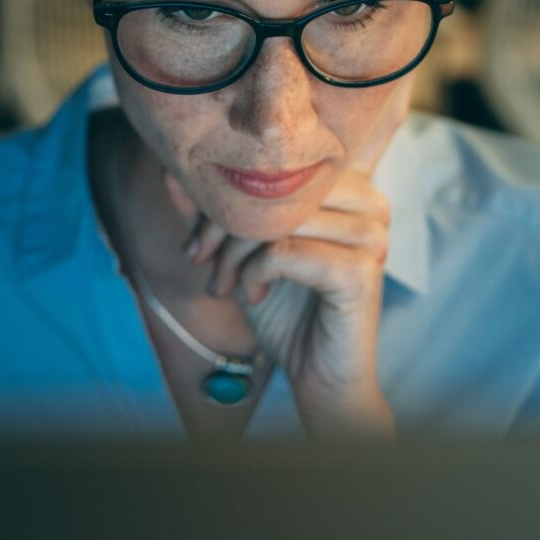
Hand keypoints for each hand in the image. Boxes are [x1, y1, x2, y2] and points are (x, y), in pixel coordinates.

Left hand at [164, 77, 413, 438]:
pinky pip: (284, 252)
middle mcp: (368, 203)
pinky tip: (253, 295)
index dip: (225, 195)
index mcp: (348, 188)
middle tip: (201, 259)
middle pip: (276, 185)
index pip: (275, 164)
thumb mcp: (242, 252)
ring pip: (277, 217)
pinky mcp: (359, 272)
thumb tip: (169, 170)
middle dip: (223, 222)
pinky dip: (255, 273)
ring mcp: (370, 236)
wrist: (319, 374)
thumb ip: (214, 211)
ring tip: (224, 283)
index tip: (198, 239)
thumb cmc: (286, 308)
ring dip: (234, 253)